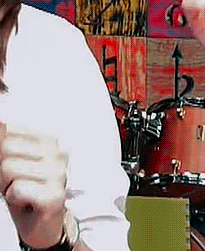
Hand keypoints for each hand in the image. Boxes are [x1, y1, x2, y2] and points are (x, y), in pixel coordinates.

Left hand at [0, 123, 68, 248]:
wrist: (43, 223)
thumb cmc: (25, 190)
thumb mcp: (10, 161)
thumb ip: (5, 141)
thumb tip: (0, 123)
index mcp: (47, 139)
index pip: (7, 129)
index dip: (1, 153)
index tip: (12, 165)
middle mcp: (57, 152)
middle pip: (6, 149)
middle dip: (2, 169)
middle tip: (16, 181)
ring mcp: (58, 172)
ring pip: (8, 169)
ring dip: (8, 185)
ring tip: (22, 190)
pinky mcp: (55, 194)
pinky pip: (17, 189)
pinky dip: (15, 198)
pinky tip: (27, 201)